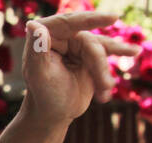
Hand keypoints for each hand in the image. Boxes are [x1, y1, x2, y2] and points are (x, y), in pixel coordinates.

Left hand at [20, 12, 137, 125]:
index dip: (91, 19)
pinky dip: (109, 72)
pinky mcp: (89, 57)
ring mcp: (76, 47)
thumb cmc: (43, 96)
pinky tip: (117, 80)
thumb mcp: (39, 75)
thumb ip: (37, 50)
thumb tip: (34, 24)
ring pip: (100, 52)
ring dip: (104, 72)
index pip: (68, 22)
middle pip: (90, 42)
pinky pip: (106, 59)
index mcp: (44, 37)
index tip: (114, 18)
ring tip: (106, 89)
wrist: (53, 116)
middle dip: (99, 63)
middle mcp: (61, 38)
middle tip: (105, 85)